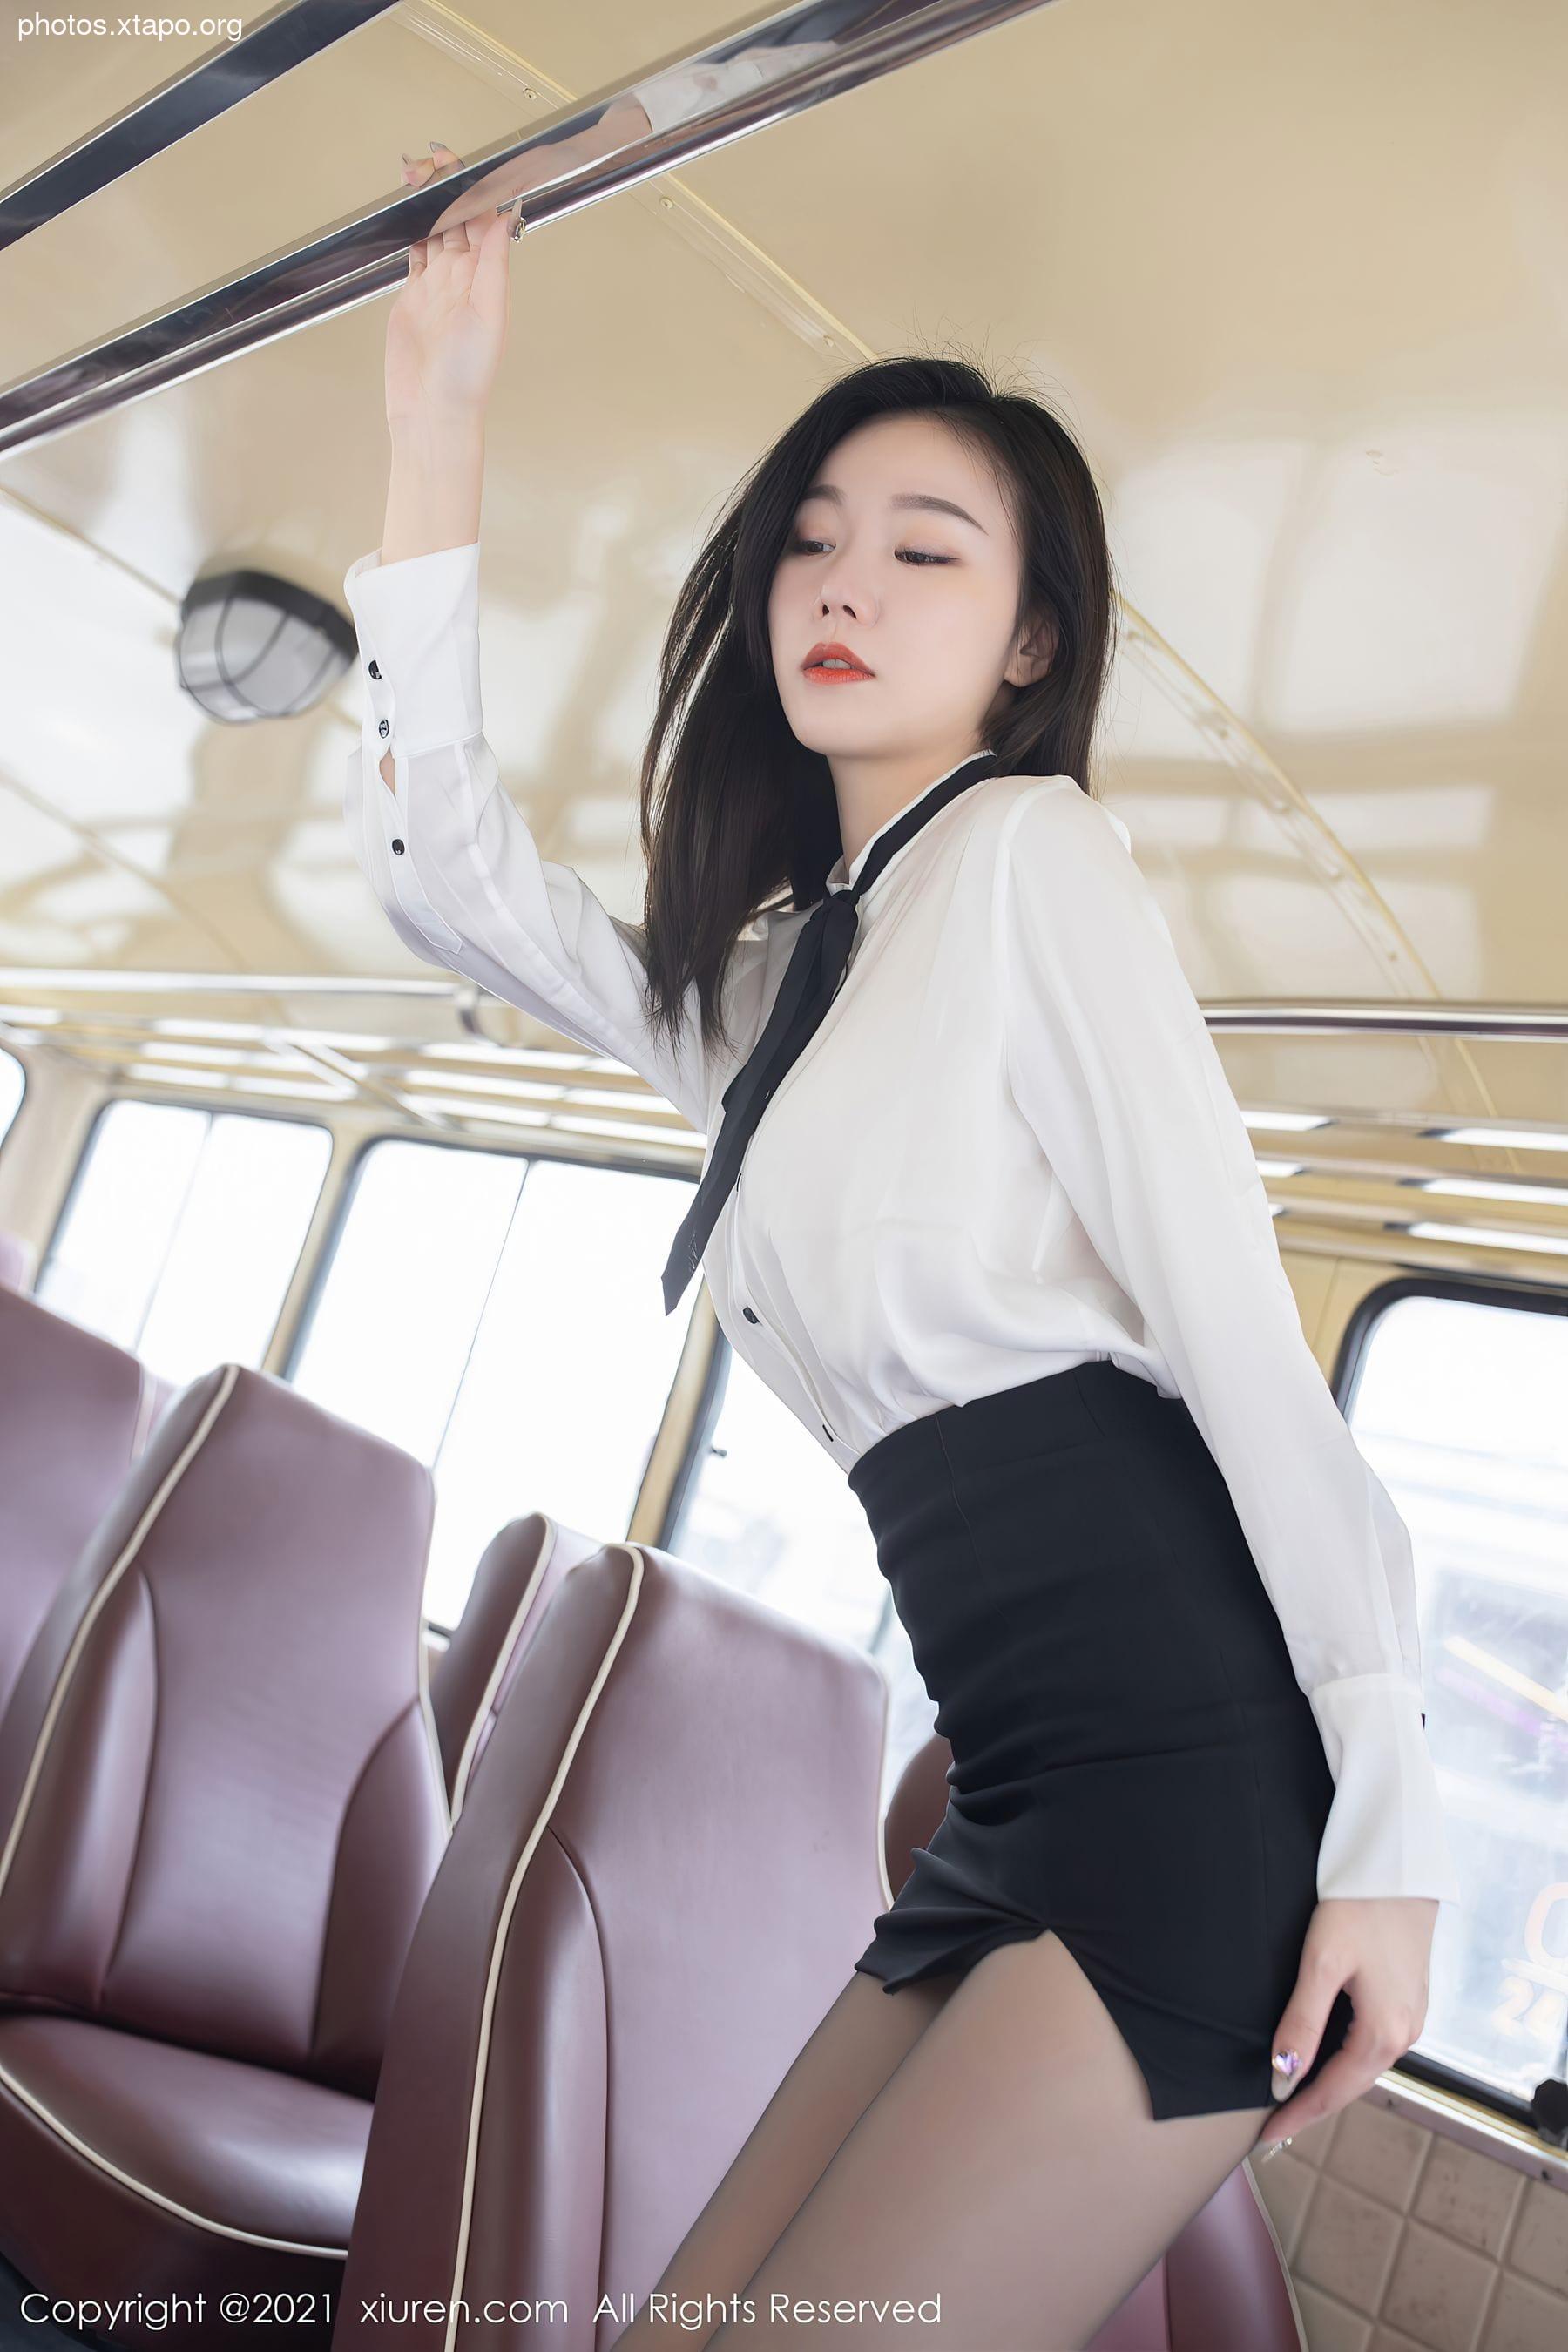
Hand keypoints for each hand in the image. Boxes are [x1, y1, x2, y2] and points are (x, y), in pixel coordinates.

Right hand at [384, 142, 519, 430]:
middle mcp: (464, 280)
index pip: (482, 221)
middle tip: (429, 163)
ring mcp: (438, 288)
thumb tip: (503, 217)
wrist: (432, 413)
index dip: (472, 190)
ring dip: (428, 205)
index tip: (458, 164)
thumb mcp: (489, 315)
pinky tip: (409, 217)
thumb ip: (494, 265)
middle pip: (457, 220)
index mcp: (487, 280)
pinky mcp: (414, 299)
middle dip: (446, 189)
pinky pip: (415, 256)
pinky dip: (412, 233)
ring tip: (415, 178)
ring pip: (435, 232)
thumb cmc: (466, 378)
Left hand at [1253, 1895, 1435, 2149]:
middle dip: (1313, 2104)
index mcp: (1385, 2034)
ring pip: (1363, 2066)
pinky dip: (1345, 2058)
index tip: (1266, 2135)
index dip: (1298, 2114)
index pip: (1333, 2091)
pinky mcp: (1409, 2000)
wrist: (1399, 1870)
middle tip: (1274, 2122)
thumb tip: (1283, 2075)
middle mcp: (1405, 2035)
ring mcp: (1411, 2019)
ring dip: (1329, 2082)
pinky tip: (1323, 2056)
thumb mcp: (1321, 1964)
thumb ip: (1302, 2022)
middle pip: (1351, 2084)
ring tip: (1292, 2094)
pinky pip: (1372, 2045)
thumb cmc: (1358, 1909)